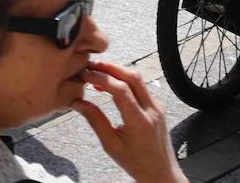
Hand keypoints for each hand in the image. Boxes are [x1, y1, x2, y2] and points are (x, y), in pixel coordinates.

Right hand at [71, 62, 185, 182]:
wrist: (161, 173)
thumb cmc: (138, 163)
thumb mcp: (111, 145)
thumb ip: (95, 120)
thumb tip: (78, 102)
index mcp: (140, 121)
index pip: (121, 90)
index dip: (101, 78)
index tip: (84, 75)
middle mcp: (152, 111)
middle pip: (132, 77)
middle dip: (109, 67)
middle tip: (89, 66)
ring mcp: (156, 108)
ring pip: (138, 79)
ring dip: (117, 72)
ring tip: (97, 74)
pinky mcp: (156, 108)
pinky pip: (141, 87)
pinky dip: (124, 81)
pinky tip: (110, 86)